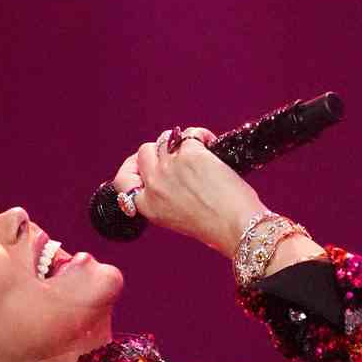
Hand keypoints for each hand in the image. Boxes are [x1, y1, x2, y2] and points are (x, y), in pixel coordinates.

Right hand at [112, 127, 266, 254]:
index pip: (125, 180)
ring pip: (164, 139)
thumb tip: (167, 170)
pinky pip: (189, 134)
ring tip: (197, 150)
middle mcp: (155, 186)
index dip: (133, 168)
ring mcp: (170, 167)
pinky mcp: (190, 154)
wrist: (237, 227)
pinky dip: (201, 136)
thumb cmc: (215, 227)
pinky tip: (211, 144)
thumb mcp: (178, 218)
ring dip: (178, 141)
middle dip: (158, 151)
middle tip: (175, 154)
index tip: (144, 165)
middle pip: (143, 153)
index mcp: (149, 207)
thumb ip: (165, 197)